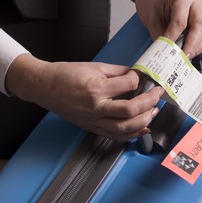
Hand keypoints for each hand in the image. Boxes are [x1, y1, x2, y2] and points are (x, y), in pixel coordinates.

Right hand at [5, 54, 163, 139]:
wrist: (43, 86)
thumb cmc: (65, 74)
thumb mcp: (93, 66)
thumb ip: (118, 72)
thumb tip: (136, 74)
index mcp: (96, 88)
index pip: (128, 85)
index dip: (139, 79)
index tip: (143, 76)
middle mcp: (95, 107)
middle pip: (130, 110)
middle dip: (149, 102)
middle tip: (158, 95)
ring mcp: (92, 120)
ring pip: (124, 129)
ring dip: (143, 121)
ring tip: (153, 112)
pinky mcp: (90, 127)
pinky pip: (114, 136)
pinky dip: (130, 135)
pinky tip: (141, 129)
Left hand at [131, 0, 201, 63]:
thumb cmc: (153, 2)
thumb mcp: (152, 18)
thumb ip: (160, 36)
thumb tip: (165, 54)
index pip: (181, 21)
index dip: (174, 37)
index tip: (169, 50)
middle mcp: (195, 3)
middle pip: (200, 26)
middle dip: (193, 45)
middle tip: (184, 57)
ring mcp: (200, 12)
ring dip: (200, 47)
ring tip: (189, 58)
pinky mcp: (201, 22)